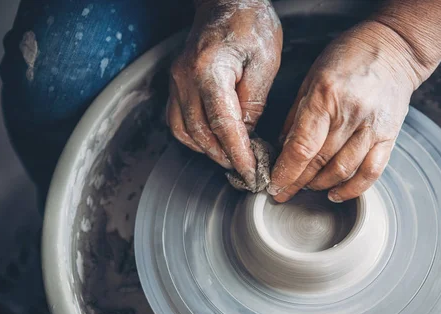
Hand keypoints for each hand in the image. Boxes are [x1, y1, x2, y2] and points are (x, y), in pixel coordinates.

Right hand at [167, 0, 281, 188]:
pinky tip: (214, 143)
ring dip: (208, 151)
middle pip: (199, 133)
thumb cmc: (250, 25)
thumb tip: (247, 135)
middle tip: (247, 170)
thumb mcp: (265, 61)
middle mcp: (185, 78)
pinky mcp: (175, 85)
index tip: (250, 171)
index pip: (222, 124)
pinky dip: (195, 138)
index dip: (237, 153)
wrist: (226, 2)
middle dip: (224, 157)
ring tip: (232, 159)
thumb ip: (254, 100)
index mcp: (209, 70)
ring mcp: (175, 82)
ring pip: (184, 131)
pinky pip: (178, 121)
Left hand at [268, 22, 428, 202]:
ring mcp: (372, 127)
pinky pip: (371, 172)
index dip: (286, 172)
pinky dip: (352, 189)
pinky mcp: (389, 136)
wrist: (395, 48)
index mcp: (326, 96)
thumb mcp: (312, 78)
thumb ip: (296, 115)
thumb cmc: (348, 58)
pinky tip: (335, 194)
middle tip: (284, 193)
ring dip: (320, 186)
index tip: (274, 185)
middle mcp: (350, 113)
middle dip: (297, 183)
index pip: (301, 147)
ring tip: (307, 188)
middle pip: (319, 162)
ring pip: (342, 171)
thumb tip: (281, 149)